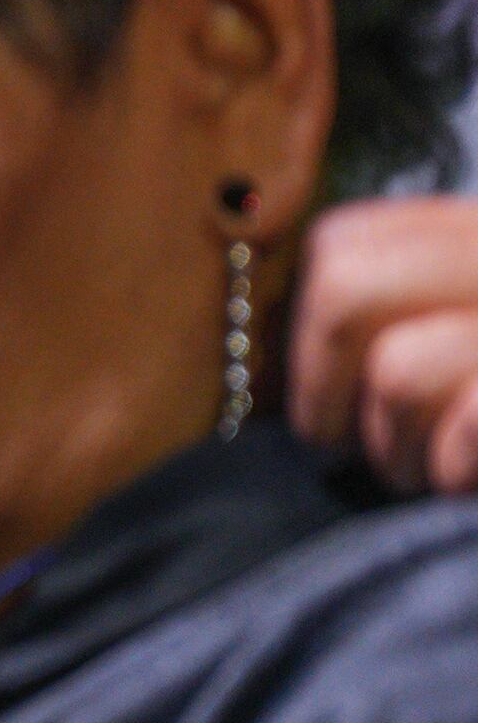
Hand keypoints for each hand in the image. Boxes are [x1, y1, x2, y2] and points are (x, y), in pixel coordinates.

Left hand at [289, 199, 477, 493]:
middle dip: (322, 386)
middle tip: (349, 442)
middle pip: (346, 285)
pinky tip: (471, 484)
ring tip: (429, 471)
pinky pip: (468, 426)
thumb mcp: (444, 340)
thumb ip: (379, 322)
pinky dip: (453, 473)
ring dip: (396, 449)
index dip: (302, 324)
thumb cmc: (473, 415)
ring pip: (399, 370)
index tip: (315, 390)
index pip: (343, 238)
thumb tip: (265, 363)